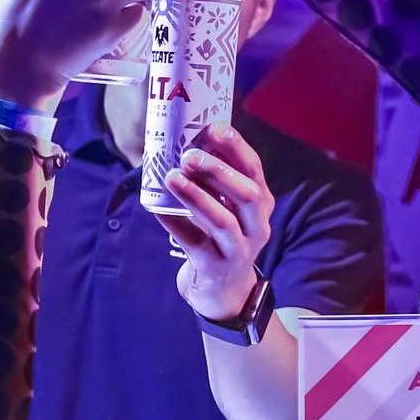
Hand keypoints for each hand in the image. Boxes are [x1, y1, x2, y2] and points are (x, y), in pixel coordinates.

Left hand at [163, 124, 273, 321]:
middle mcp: (257, 226)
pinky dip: (176, 224)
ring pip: (223, 220)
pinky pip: (195, 243)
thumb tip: (181, 142)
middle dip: (218, 171)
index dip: (236, 148)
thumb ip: (213, 182)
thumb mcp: (227, 208)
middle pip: (247, 194)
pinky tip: (158, 208)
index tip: (214, 128)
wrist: (224, 291)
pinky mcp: (216, 268)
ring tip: (171, 177)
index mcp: (261, 204)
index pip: (254, 170)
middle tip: (189, 155)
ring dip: (197, 196)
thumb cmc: (221, 237)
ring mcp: (238, 250)